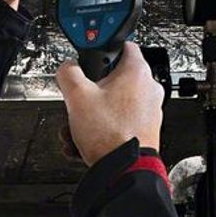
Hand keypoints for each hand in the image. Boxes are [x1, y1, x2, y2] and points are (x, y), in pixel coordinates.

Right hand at [56, 42, 164, 165]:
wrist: (123, 170)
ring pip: (113, 105)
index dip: (104, 50)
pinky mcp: (144, 130)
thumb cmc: (110, 134)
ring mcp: (149, 111)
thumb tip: (66, 67)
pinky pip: (118, 123)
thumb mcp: (77, 96)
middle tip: (79, 102)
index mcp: (137, 72)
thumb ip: (68, 73)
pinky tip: (84, 141)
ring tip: (76, 128)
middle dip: (90, 93)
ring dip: (92, 115)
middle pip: (113, 80)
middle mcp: (148, 89)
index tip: (94, 57)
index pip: (124, 46)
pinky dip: (101, 129)